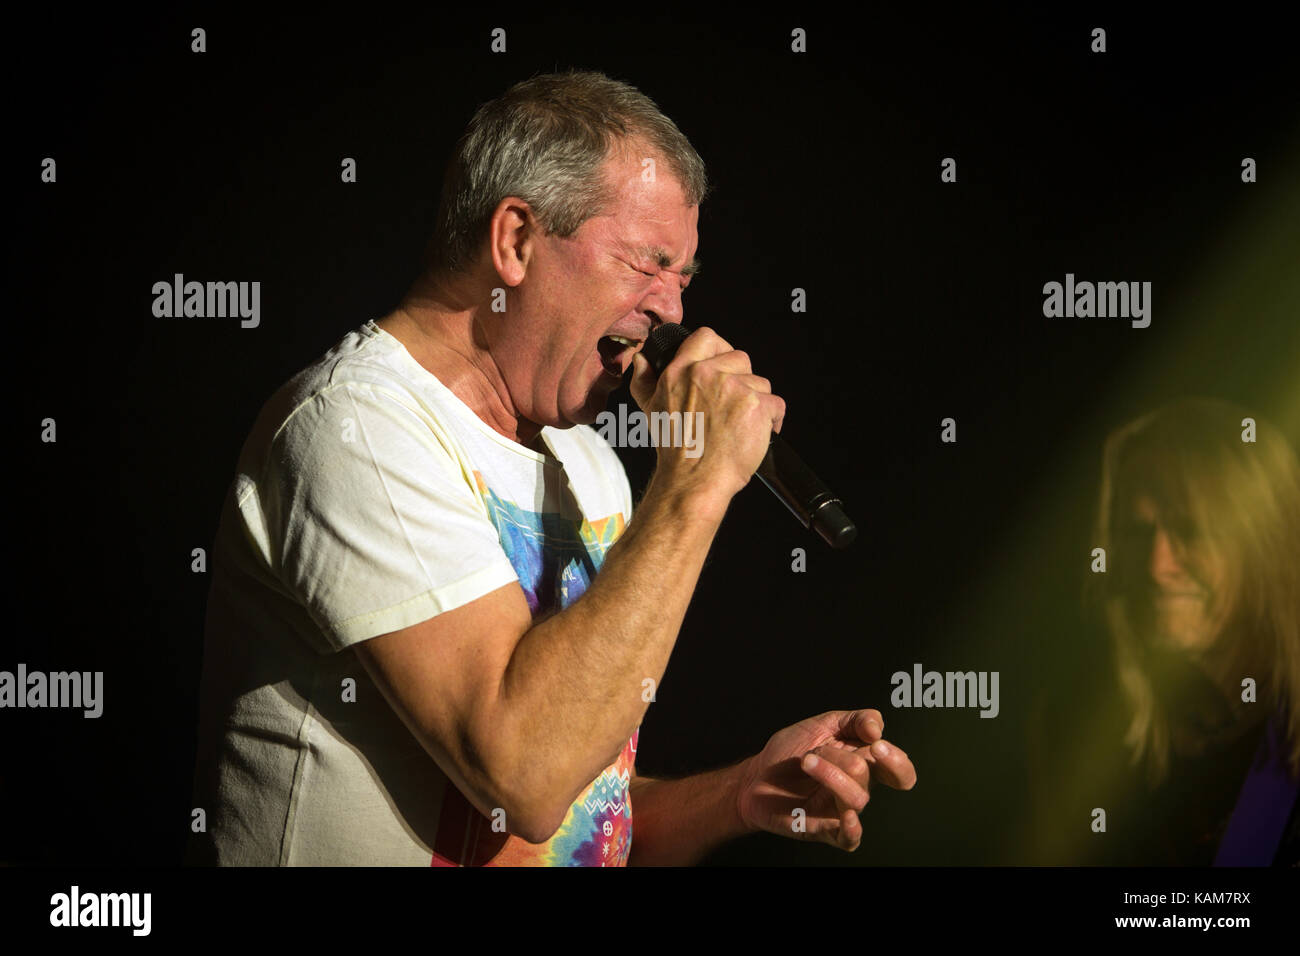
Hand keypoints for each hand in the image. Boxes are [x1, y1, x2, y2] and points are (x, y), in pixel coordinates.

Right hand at [629, 326, 784, 505]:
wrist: (694, 480)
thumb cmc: (676, 450)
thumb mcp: (651, 410)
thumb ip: (644, 380)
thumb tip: (641, 360)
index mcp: (681, 372)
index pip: (707, 337)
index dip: (720, 349)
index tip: (723, 365)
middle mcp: (707, 375)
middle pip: (740, 359)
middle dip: (741, 380)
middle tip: (731, 406)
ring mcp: (734, 388)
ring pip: (760, 382)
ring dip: (756, 402)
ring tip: (740, 424)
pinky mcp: (756, 406)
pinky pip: (775, 404)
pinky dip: (772, 420)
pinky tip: (756, 433)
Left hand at [734, 709, 916, 851]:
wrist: (755, 776)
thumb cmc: (790, 751)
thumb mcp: (822, 724)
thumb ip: (855, 719)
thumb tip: (878, 729)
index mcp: (863, 762)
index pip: (899, 770)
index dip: (896, 760)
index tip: (875, 744)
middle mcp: (858, 787)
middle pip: (874, 777)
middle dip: (844, 759)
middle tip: (819, 751)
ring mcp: (843, 810)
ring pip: (858, 798)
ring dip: (828, 774)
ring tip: (804, 762)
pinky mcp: (827, 830)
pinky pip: (851, 838)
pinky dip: (853, 828)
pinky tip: (846, 816)